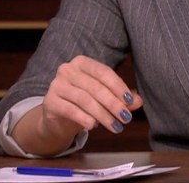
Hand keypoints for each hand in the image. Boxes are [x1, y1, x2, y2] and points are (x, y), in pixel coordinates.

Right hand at [13, 55, 142, 154]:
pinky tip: (94, 127)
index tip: (130, 101)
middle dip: (113, 104)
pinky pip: (70, 110)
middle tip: (126, 118)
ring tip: (115, 126)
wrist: (57, 117)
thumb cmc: (84, 103)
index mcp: (82, 62)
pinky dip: (85, 119)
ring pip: (85, 99)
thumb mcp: (103, 98)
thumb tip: (139, 101)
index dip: (118, 86)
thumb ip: (120, 98)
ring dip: (103, 114)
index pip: (103, 72)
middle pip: (95, 87)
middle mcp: (67, 70)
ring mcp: (56, 85)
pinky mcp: (50, 102)